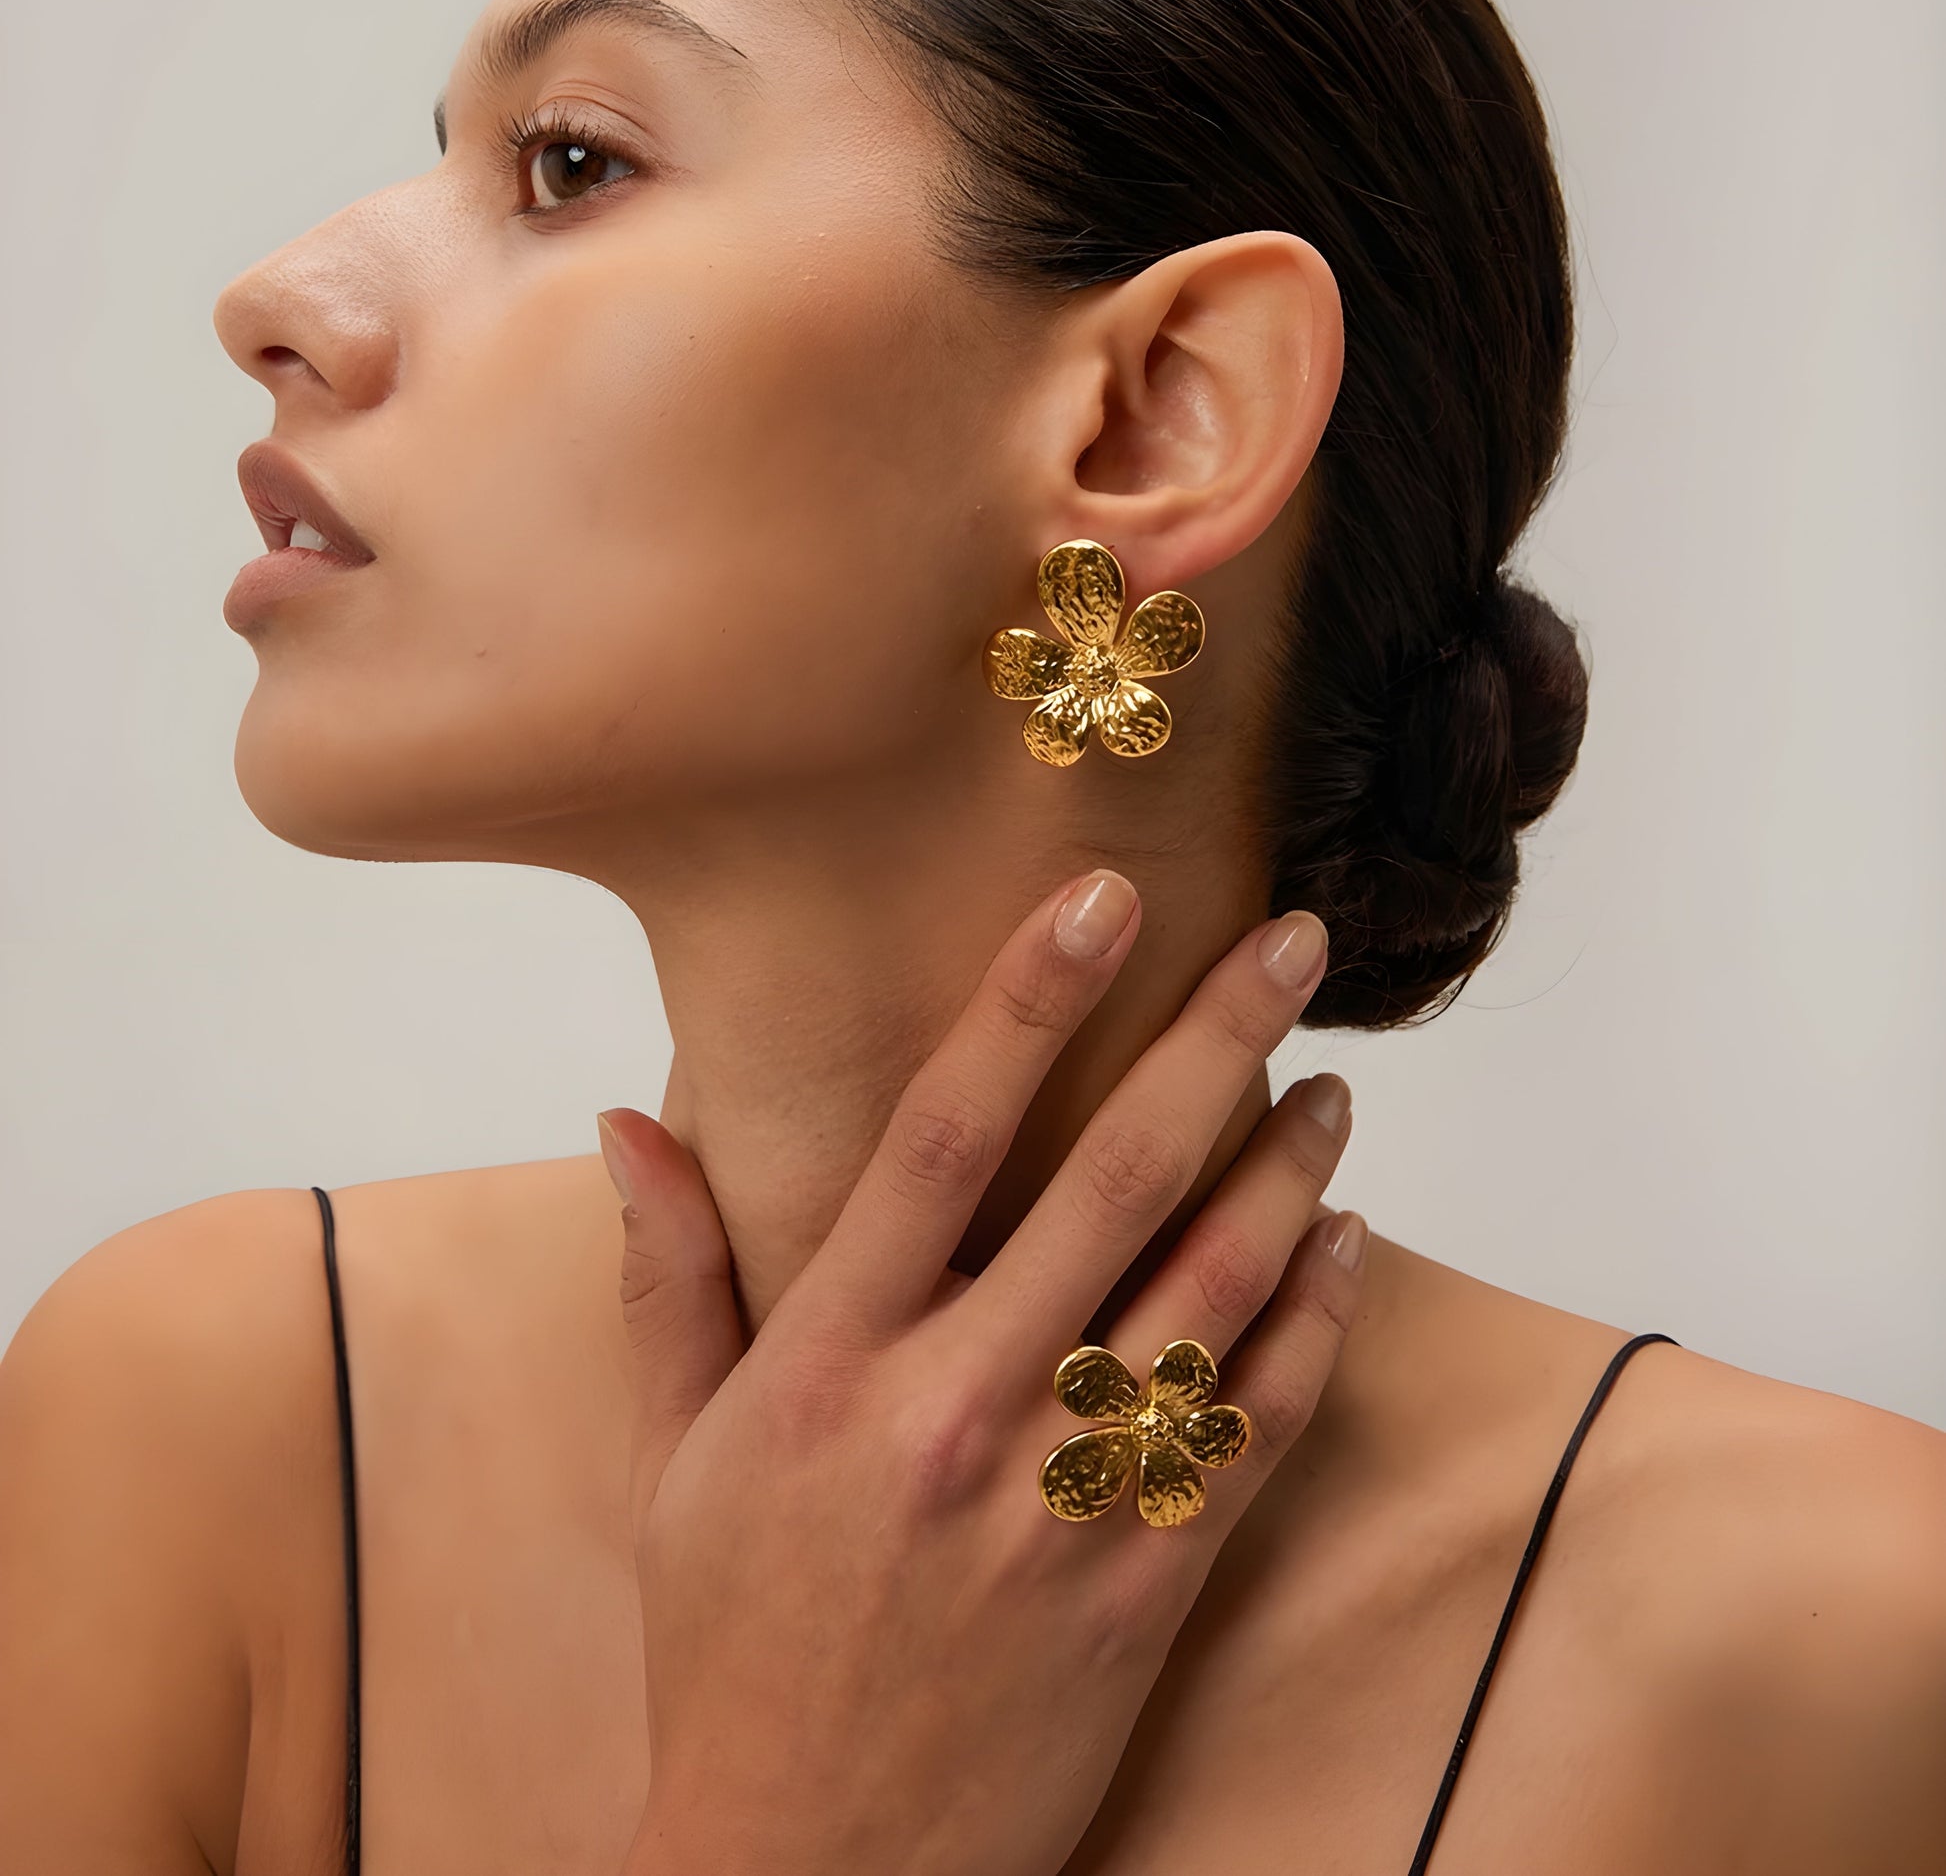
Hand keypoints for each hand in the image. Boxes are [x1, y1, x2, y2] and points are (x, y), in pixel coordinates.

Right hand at [598, 869, 1364, 1875]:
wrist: (819, 1875)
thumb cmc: (732, 1652)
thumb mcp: (670, 1463)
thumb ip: (667, 1279)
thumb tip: (629, 1121)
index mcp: (828, 1367)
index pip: (938, 1138)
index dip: (1024, 1003)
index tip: (1100, 900)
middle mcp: (956, 1414)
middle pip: (1112, 1184)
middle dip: (1213, 1042)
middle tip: (1289, 945)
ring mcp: (1066, 1505)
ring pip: (1211, 1293)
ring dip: (1286, 1172)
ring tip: (1334, 1088)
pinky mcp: (1148, 1584)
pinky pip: (1257, 1426)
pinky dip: (1313, 1324)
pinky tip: (1342, 1246)